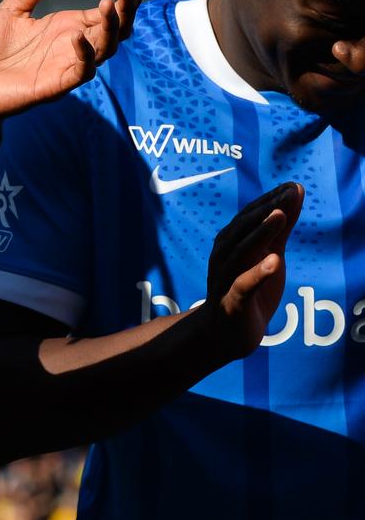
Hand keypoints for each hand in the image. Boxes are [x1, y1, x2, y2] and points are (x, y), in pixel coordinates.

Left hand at [0, 0, 143, 123]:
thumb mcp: (11, 10)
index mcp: (66, 28)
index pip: (105, 15)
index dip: (123, 1)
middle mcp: (72, 47)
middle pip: (114, 31)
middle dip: (125, 10)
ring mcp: (65, 66)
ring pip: (105, 50)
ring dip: (111, 28)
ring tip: (108, 5)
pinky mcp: (54, 85)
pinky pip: (81, 72)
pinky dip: (84, 54)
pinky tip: (76, 35)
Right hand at [198, 181, 301, 358]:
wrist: (227, 333)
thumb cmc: (248, 290)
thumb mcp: (268, 255)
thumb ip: (279, 229)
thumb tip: (294, 194)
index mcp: (231, 243)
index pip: (250, 217)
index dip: (270, 200)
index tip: (292, 186)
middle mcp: (224, 256)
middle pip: (243, 229)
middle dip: (265, 210)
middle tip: (288, 193)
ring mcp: (224, 278)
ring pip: (240, 252)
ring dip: (259, 233)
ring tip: (280, 216)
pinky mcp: (231, 302)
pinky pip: (242, 285)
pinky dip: (256, 273)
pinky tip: (274, 262)